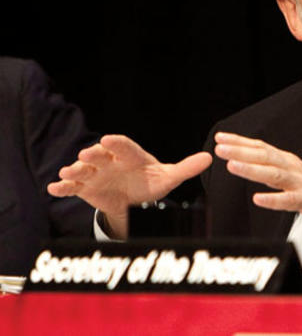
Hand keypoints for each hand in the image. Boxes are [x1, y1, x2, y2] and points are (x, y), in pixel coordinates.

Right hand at [47, 134, 211, 237]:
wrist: (134, 198)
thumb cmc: (151, 182)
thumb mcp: (169, 177)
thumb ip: (186, 168)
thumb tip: (210, 157)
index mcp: (130, 155)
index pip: (123, 146)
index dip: (116, 143)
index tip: (109, 140)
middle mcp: (110, 161)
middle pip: (100, 155)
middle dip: (93, 155)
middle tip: (87, 154)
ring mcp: (96, 174)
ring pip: (83, 170)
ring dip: (75, 170)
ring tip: (69, 172)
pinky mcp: (85, 188)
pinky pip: (72, 187)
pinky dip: (63, 187)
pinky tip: (54, 188)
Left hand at [214, 132, 301, 237]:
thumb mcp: (293, 178)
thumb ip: (273, 171)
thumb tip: (248, 162)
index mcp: (289, 162)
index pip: (262, 148)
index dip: (241, 142)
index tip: (221, 138)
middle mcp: (295, 169)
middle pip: (265, 156)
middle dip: (241, 151)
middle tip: (220, 148)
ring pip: (274, 174)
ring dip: (252, 169)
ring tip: (232, 166)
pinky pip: (290, 201)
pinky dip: (274, 199)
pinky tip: (258, 199)